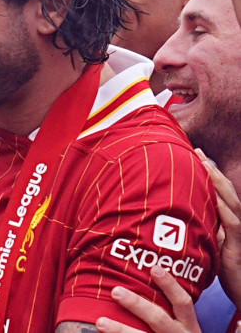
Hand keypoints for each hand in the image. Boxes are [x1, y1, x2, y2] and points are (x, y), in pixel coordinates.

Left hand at [94, 266, 200, 332]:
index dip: (170, 285)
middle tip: (115, 291)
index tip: (154, 268)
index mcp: (189, 327)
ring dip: (120, 330)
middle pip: (158, 319)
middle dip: (137, 305)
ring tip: (100, 322)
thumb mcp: (182, 329)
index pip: (183, 303)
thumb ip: (168, 311)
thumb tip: (143, 279)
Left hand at [196, 148, 240, 305]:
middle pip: (226, 192)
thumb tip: (189, 215)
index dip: (211, 174)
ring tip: (205, 164)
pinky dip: (224, 210)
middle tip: (198, 151)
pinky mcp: (237, 250)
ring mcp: (240, 236)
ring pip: (232, 203)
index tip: (197, 155)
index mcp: (229, 223)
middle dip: (213, 170)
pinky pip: (233, 225)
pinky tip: (214, 197)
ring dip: (218, 183)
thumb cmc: (228, 273)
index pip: (221, 193)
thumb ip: (207, 229)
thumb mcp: (213, 246)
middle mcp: (237, 226)